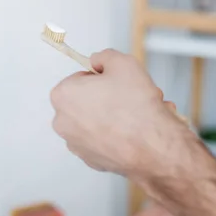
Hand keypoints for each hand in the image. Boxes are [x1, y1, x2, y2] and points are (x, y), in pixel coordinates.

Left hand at [50, 49, 184, 177]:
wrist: (152, 146)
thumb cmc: (136, 108)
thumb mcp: (123, 62)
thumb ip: (104, 56)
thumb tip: (98, 61)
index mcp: (63, 95)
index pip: (79, 78)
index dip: (101, 78)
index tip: (114, 82)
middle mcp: (63, 122)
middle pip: (87, 101)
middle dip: (107, 98)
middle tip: (129, 97)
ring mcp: (75, 144)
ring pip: (96, 122)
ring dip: (114, 117)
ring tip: (136, 114)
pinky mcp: (90, 160)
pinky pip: (103, 140)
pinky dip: (116, 136)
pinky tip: (134, 132)